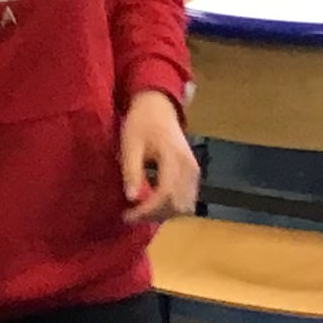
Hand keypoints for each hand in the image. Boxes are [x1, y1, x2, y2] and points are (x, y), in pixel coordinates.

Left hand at [119, 90, 199, 223]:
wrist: (159, 106)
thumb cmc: (141, 122)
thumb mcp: (130, 144)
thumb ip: (132, 171)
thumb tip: (131, 198)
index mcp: (174, 159)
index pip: (165, 195)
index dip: (146, 211)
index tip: (127, 215)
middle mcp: (190, 168)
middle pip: (177, 205)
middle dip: (153, 215)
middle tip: (130, 215)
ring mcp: (194, 172)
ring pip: (184, 205)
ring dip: (163, 213)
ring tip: (140, 210)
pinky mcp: (193, 174)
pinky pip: (186, 199)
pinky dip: (170, 206)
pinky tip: (152, 202)